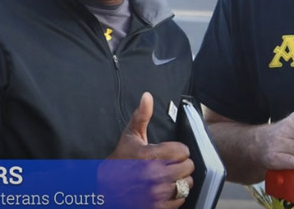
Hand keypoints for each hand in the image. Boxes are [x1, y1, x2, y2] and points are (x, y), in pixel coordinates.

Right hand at [104, 92, 194, 207]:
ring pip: (186, 184)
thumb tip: (147, 96)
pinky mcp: (156, 207)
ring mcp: (156, 194)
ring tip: (171, 175)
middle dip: (182, 163)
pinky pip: (180, 201)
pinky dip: (177, 195)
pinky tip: (167, 188)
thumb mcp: (130, 135)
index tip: (171, 151)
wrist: (106, 187)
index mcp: (150, 156)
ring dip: (181, 180)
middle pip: (187, 167)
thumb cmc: (121, 158)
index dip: (179, 149)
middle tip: (172, 163)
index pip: (183, 151)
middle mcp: (154, 176)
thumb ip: (141, 115)